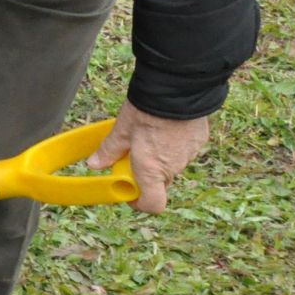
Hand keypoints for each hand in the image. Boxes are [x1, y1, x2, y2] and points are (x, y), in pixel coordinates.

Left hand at [87, 100, 208, 213]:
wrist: (177, 91)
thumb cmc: (147, 111)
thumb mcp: (121, 131)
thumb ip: (109, 151)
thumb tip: (95, 164)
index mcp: (152, 170)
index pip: (153, 204)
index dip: (139, 202)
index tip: (128, 190)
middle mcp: (172, 168)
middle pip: (159, 182)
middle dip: (145, 174)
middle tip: (132, 155)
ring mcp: (189, 156)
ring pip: (171, 165)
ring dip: (159, 158)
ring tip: (148, 134)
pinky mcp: (199, 142)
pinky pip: (183, 151)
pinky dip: (173, 145)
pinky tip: (165, 127)